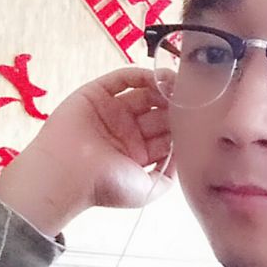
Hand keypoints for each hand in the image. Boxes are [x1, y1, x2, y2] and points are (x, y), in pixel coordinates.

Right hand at [0, 67, 174, 235]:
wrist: (67, 176)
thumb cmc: (106, 186)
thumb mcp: (147, 191)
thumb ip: (168, 176)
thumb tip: (184, 154)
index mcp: (139, 153)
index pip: (167, 134)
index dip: (183, 125)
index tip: (199, 118)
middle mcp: (127, 131)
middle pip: (159, 112)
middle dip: (175, 106)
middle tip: (191, 99)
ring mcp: (113, 111)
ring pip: (144, 93)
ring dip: (162, 88)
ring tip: (178, 86)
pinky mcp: (97, 94)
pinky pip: (122, 79)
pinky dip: (141, 75)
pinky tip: (158, 78)